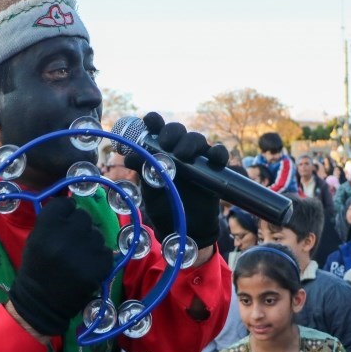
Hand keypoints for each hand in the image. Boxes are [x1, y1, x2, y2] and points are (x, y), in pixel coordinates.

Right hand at [9, 197, 113, 335]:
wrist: (42, 302)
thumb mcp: (35, 240)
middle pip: (83, 216)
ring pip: (97, 234)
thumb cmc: (36, 269)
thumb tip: (72, 205)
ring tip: (78, 257)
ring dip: (90, 242)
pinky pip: (106, 251)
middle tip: (72, 241)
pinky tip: (87, 266)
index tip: (64, 221)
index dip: (65, 211)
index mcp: (46, 228)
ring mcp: (85, 252)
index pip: (65, 203)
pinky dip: (99, 257)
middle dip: (79, 226)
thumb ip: (51, 221)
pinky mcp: (99, 267)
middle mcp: (66, 237)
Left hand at [125, 112, 227, 248]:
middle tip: (165, 143)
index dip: (154, 121)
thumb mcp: (150, 193)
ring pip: (197, 139)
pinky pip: (219, 154)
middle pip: (178, 130)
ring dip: (190, 142)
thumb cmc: (166, 207)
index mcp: (160, 153)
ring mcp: (197, 159)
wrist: (186, 230)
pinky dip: (218, 152)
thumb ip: (144, 174)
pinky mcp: (214, 169)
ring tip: (182, 155)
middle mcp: (178, 151)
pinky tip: (213, 158)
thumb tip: (131, 157)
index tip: (149, 121)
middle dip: (171, 132)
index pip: (156, 130)